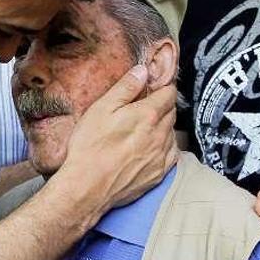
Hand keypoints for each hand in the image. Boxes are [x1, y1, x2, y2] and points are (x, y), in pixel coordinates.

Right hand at [60, 65, 176, 219]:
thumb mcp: (101, 109)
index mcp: (147, 115)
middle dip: (163, 105)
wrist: (87, 188)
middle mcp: (159, 135)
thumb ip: (125, 87)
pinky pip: (171, 154)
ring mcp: (161, 156)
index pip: (168, 93)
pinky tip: (150, 147)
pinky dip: (164, 146)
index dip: (162, 86)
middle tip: (147, 104)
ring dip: (163, 126)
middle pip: (172, 112)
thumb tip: (142, 71)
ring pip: (171, 133)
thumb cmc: (89, 148)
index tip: (155, 85)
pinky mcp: (158, 174)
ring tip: (144, 127)